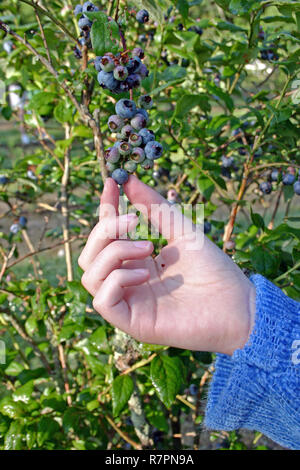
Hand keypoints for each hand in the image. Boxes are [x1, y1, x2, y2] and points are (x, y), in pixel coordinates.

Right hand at [78, 176, 255, 354]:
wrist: (237, 305)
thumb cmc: (213, 268)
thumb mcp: (181, 230)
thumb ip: (154, 207)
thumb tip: (129, 179)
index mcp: (137, 260)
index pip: (107, 235)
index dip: (105, 208)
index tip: (111, 183)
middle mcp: (127, 280)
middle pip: (90, 255)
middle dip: (105, 230)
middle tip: (133, 220)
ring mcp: (129, 302)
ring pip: (90, 275)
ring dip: (114, 252)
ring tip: (148, 247)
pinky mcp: (132, 322)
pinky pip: (102, 300)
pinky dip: (117, 279)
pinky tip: (145, 273)